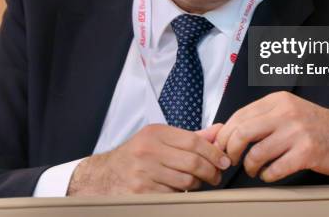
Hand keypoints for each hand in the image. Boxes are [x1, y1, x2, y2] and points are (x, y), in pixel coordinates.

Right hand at [67, 123, 230, 194]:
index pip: (193, 142)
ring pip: (185, 182)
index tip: (223, 161)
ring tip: (198, 183)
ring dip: (198, 185)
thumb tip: (219, 131)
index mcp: (155, 134)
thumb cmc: (136, 156)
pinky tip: (178, 190)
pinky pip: (173, 196)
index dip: (213, 153)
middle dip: (211, 172)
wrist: (104, 176)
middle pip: (192, 163)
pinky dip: (181, 195)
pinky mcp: (142, 194)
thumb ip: (190, 137)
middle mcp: (148, 151)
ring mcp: (144, 173)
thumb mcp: (160, 139)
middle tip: (216, 176)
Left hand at [215, 91, 328, 181]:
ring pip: (256, 153)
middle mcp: (286, 113)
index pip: (239, 116)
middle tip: (230, 160)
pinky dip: (267, 176)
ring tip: (253, 170)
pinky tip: (269, 175)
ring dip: (249, 167)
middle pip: (242, 132)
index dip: (225, 134)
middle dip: (230, 150)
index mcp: (277, 100)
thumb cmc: (315, 126)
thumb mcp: (287, 110)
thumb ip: (260, 117)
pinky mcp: (307, 152)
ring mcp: (297, 132)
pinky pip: (275, 169)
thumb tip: (226, 129)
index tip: (221, 146)